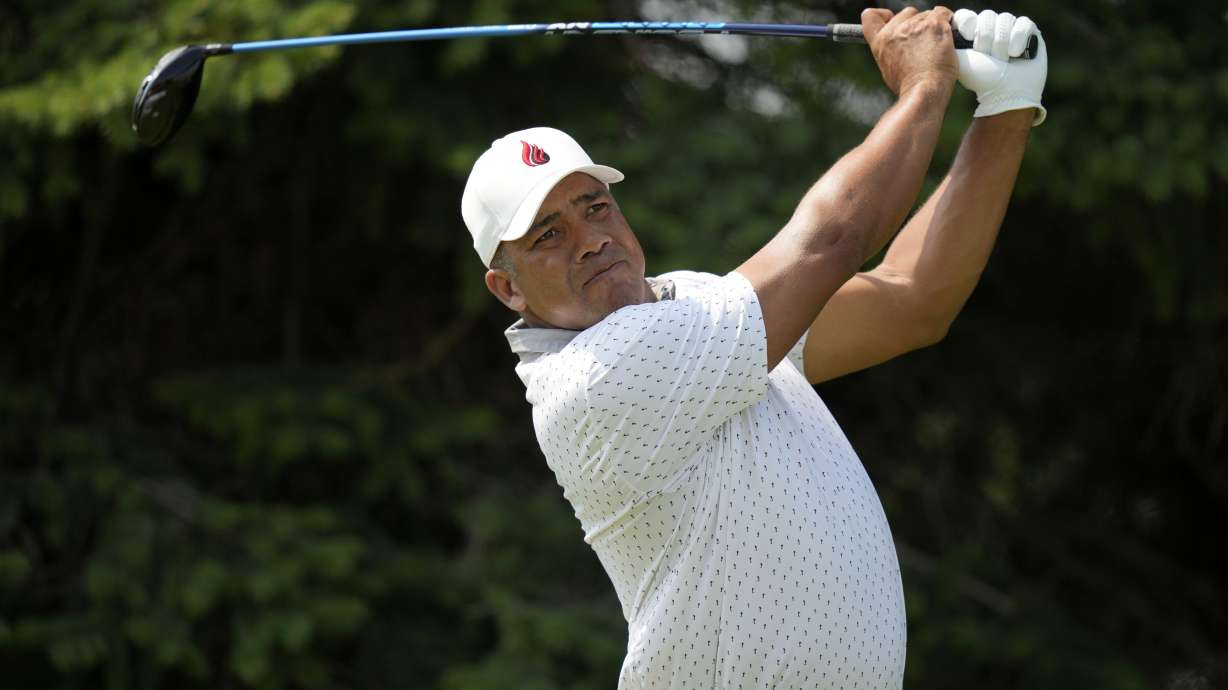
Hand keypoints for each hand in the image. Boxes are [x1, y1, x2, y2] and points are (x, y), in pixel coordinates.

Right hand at [862, 6, 958, 96]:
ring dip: (934, 26)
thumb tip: (901, 49)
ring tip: (937, 47)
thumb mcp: (889, 70)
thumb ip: (891, 52)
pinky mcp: (934, 24)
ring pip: (928, 14)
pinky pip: (944, 13)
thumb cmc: (909, 87)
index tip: (891, 19)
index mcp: (880, 42)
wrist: (924, 91)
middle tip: (924, 41)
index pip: (871, 17)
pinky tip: (947, 36)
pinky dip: (948, 22)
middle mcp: (895, 31)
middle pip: (907, 13)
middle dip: (916, 23)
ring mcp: (915, 26)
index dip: (882, 15)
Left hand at [953, 9, 1048, 125]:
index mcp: (972, 33)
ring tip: (1004, 61)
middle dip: (986, 40)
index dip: (967, 23)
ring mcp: (1010, 28)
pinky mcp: (1029, 31)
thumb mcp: (960, 62)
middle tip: (989, 59)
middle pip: (987, 17)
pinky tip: (1017, 54)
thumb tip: (942, 30)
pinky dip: (1018, 39)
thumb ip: (950, 44)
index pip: (967, 15)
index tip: (966, 36)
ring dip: (1002, 44)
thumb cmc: (982, 80)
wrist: (1007, 93)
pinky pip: (1023, 23)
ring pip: (1005, 19)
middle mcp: (991, 27)